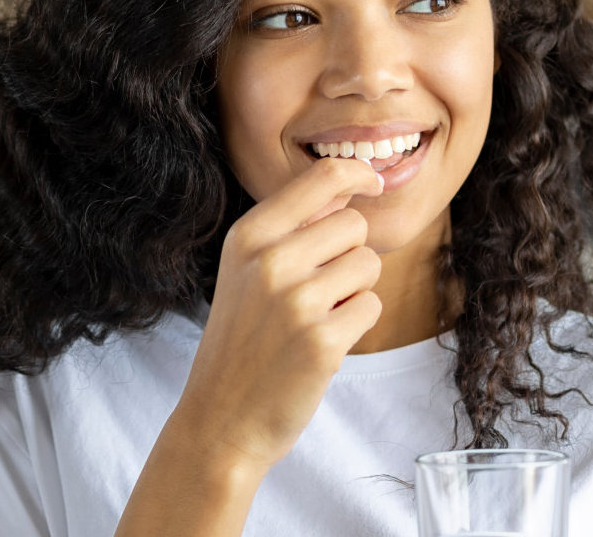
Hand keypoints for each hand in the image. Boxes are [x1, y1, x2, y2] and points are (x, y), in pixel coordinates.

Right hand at [170, 157, 386, 470]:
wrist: (220, 420)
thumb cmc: (241, 343)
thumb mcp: (245, 272)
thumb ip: (291, 229)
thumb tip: (350, 186)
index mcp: (248, 236)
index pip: (322, 177)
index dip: (358, 173)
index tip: (373, 184)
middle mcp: (270, 261)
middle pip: (354, 225)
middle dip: (350, 254)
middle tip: (318, 291)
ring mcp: (296, 302)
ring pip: (368, 265)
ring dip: (355, 291)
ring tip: (316, 318)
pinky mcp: (323, 342)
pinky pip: (371, 307)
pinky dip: (356, 325)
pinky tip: (322, 344)